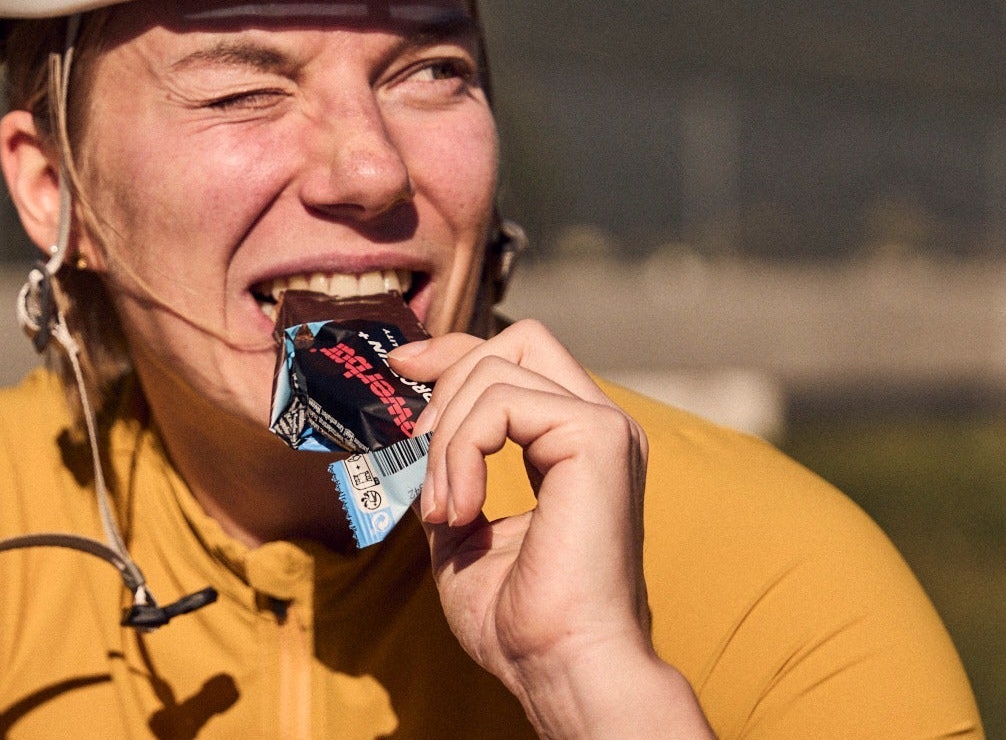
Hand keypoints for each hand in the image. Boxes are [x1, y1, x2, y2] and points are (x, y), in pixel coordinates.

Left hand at [389, 321, 714, 739]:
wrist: (560, 665)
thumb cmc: (520, 623)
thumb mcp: (463, 536)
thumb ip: (448, 479)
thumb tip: (415, 441)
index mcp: (577, 446)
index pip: (519, 359)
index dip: (455, 352)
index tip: (401, 368)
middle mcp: (599, 428)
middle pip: (519, 339)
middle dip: (448, 376)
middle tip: (418, 452)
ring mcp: (604, 428)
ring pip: (497, 369)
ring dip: (446, 438)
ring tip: (443, 510)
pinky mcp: (597, 438)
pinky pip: (501, 403)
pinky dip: (460, 452)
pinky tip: (459, 510)